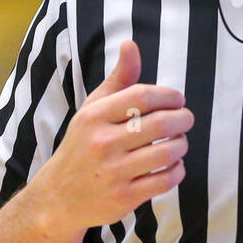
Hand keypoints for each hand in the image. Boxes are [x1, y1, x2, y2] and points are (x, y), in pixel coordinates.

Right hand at [29, 39, 192, 236]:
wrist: (57, 198)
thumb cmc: (82, 145)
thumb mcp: (93, 110)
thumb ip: (118, 79)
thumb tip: (131, 44)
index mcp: (95, 116)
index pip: (142, 96)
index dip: (169, 96)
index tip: (178, 100)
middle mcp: (102, 143)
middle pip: (160, 124)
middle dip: (183, 119)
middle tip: (186, 119)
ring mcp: (114, 172)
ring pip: (167, 152)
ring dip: (182, 145)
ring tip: (180, 142)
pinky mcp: (124, 198)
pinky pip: (165, 180)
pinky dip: (178, 170)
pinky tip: (174, 165)